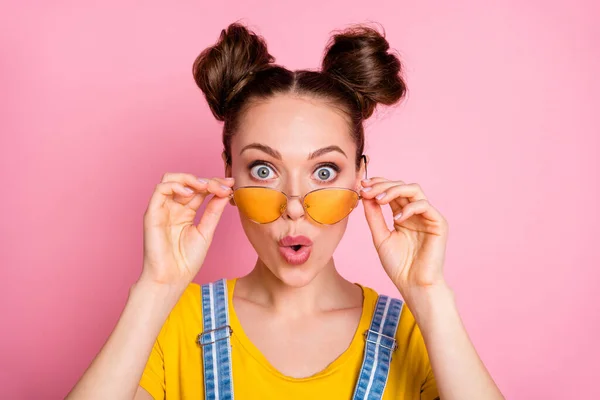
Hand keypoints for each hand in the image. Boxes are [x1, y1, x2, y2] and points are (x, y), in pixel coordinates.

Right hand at [140, 173, 233, 288]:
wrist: (172, 279)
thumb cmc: (186, 261)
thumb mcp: (206, 231)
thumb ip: (213, 211)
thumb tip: (226, 192)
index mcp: (186, 212)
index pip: (200, 190)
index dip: (215, 184)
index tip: (231, 185)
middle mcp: (173, 208)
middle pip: (188, 182)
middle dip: (207, 180)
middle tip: (223, 186)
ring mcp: (162, 209)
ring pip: (170, 179)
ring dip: (191, 178)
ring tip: (206, 186)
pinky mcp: (152, 213)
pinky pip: (160, 189)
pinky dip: (176, 185)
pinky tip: (191, 193)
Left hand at [360, 177, 448, 298]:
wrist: (413, 284)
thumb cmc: (398, 265)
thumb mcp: (380, 237)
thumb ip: (374, 216)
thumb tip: (364, 195)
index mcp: (402, 215)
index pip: (391, 191)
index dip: (377, 185)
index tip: (362, 186)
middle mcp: (415, 213)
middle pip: (401, 186)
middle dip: (382, 185)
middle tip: (367, 190)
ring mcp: (427, 216)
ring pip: (414, 189)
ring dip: (394, 190)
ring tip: (380, 200)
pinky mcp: (438, 223)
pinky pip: (424, 205)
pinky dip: (409, 208)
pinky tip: (397, 219)